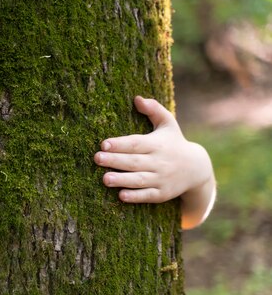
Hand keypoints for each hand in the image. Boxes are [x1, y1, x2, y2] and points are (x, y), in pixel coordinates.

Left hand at [94, 96, 214, 228]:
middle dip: (115, 160)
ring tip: (105, 179)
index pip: (136, 143)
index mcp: (157, 144)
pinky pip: (147, 195)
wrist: (197, 169)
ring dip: (122, 180)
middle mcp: (159, 162)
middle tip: (97, 158)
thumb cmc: (174, 143)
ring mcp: (161, 179)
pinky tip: (121, 196)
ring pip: (139, 180)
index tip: (104, 143)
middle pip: (134, 161)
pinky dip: (135, 196)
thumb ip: (154, 110)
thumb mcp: (168, 124)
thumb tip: (137, 98)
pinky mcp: (162, 194)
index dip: (120, 143)